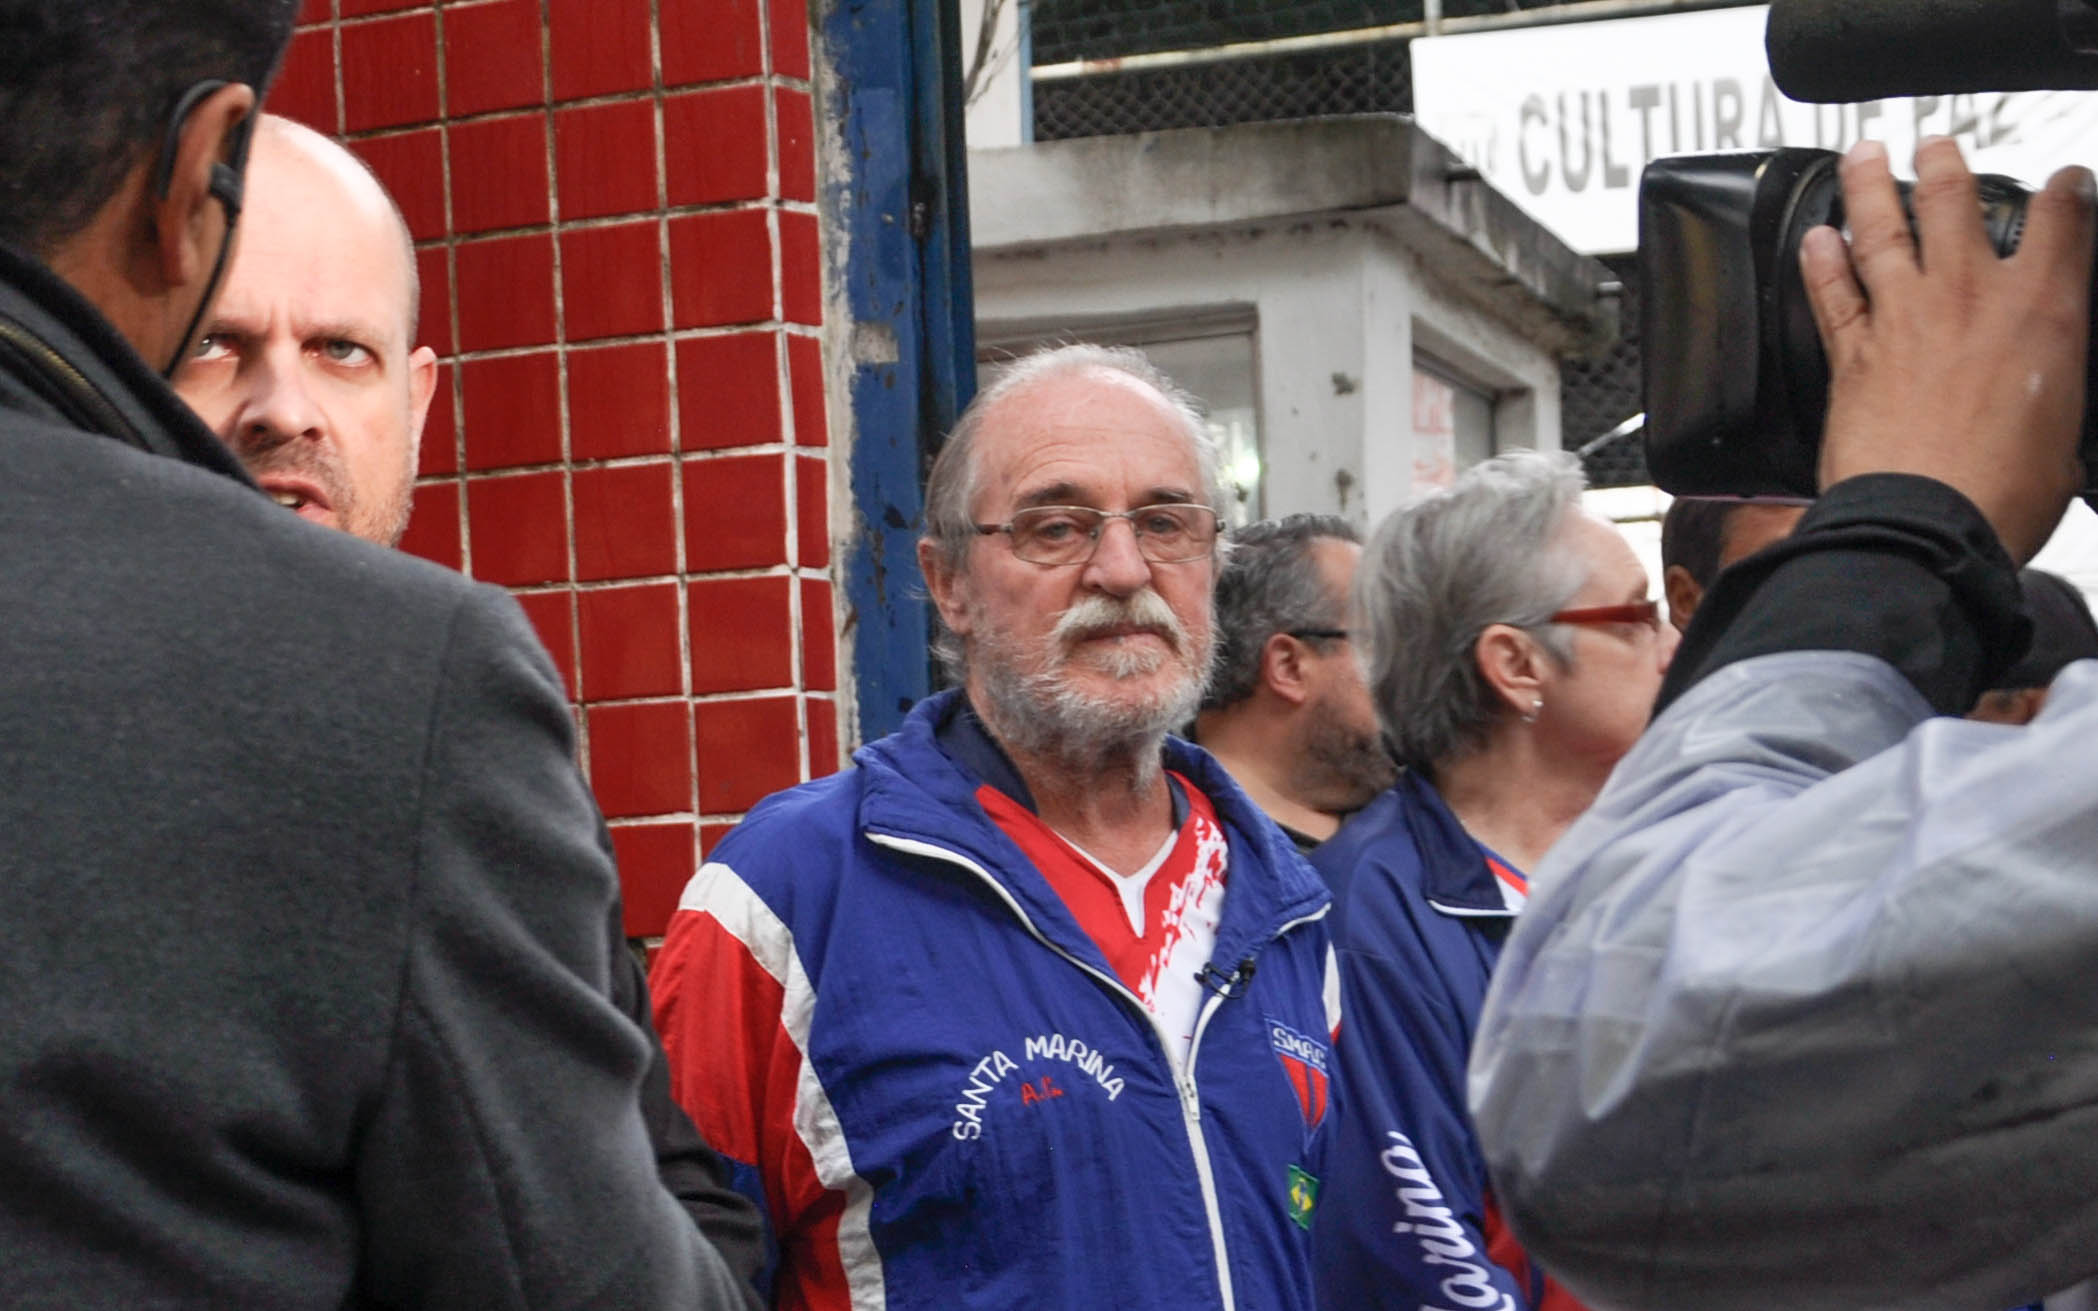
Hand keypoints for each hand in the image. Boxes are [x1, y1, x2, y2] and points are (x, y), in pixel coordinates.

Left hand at [1801, 136, 2096, 562]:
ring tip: (1864, 155)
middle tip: (1936, 144)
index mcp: (2043, 309)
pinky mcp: (1851, 353)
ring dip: (1870, 185)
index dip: (2068, 189)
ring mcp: (1903, 318)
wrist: (1926, 525)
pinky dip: (1820, 260)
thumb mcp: (2068, 433)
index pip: (2064, 220)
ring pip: (1882, 230)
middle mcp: (1970, 297)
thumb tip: (2055, 404)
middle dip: (1946, 164)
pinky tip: (1816, 237)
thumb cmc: (2002, 494)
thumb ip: (2058, 391)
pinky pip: (1831, 291)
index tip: (2065, 179)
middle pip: (1955, 204)